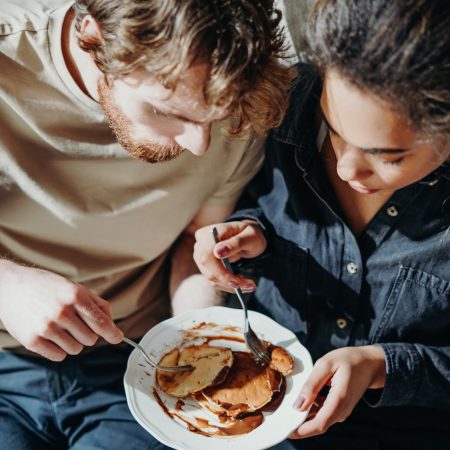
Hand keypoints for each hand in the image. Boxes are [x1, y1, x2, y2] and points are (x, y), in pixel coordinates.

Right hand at [0, 260, 123, 360]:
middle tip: (76, 324)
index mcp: (75, 296)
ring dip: (73, 342)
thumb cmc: (46, 286)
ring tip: (61, 328)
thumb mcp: (74, 287)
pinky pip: (58, 356)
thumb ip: (96, 304)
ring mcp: (46, 327)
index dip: (112, 333)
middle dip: (88, 334)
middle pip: (90, 339)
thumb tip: (111, 324)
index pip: (101, 323)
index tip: (118, 338)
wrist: (10, 286)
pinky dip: (59, 349)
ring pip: (76, 349)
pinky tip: (51, 335)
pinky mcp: (32, 341)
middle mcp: (62, 312)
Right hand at [193, 220, 266, 292]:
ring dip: (230, 285)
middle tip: (249, 285)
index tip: (236, 280)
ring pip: (211, 278)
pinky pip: (214, 279)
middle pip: (208, 270)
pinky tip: (241, 281)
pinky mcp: (206, 265)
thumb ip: (235, 243)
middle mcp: (201, 243)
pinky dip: (228, 284)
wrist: (248, 236)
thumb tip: (217, 252)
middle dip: (228, 281)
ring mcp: (201, 255)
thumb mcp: (250, 237)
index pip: (207, 256)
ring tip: (248, 284)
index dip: (219, 271)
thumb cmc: (250, 234)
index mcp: (210, 233)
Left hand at [291, 345, 386, 438]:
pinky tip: (307, 398)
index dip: (302, 430)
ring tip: (293, 402)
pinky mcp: (340, 409)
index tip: (287, 430)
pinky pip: (324, 414)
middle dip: (300, 424)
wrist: (370, 363)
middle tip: (284, 416)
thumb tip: (298, 405)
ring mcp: (342, 411)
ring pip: (320, 420)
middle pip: (318, 425)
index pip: (319, 424)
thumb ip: (311, 385)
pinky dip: (312, 410)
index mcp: (339, 399)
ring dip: (305, 416)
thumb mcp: (326, 364)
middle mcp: (342, 410)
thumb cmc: (349, 360)